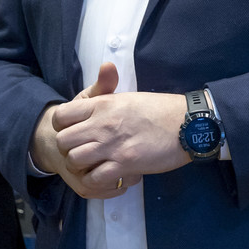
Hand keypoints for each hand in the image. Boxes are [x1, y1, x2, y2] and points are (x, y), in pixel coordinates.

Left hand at [31, 63, 187, 198]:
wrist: (186, 124)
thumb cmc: (160, 109)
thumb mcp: (129, 96)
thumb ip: (109, 89)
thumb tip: (104, 68)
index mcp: (102, 104)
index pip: (62, 115)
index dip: (62, 126)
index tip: (73, 130)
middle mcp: (102, 124)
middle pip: (63, 141)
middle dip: (68, 149)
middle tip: (81, 150)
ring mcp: (112, 145)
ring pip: (74, 160)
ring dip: (80, 166)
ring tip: (92, 165)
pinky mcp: (124, 164)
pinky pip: (94, 178)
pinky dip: (95, 180)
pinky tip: (104, 175)